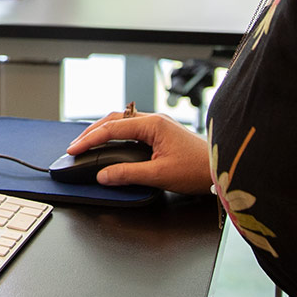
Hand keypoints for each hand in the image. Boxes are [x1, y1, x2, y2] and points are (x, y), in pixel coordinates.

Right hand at [67, 108, 211, 193]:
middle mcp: (154, 120)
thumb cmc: (198, 169)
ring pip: (122, 122)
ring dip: (103, 131)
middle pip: (114, 120)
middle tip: (75, 145)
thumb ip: (128, 174)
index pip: (111, 129)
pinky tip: (111, 144)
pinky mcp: (162, 133)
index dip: (89, 140)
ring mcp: (158, 125)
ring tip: (87, 143)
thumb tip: (104, 176)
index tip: (74, 150)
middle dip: (91, 131)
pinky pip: (132, 129)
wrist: (222, 170)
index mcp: (152, 124)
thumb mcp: (159, 175)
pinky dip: (116, 135)